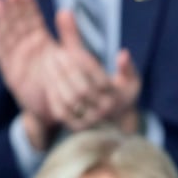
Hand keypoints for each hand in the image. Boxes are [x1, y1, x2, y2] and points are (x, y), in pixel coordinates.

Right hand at [0, 0, 59, 124]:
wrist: (60, 108)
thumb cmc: (66, 81)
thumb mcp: (71, 55)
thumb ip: (69, 34)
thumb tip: (66, 10)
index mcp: (40, 42)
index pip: (32, 18)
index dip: (27, 4)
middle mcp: (27, 48)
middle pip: (18, 23)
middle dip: (14, 7)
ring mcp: (18, 59)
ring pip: (8, 35)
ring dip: (3, 20)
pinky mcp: (12, 73)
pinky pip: (3, 56)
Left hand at [39, 9, 115, 130]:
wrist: (116, 119)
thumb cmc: (119, 92)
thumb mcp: (129, 78)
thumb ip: (126, 66)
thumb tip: (123, 54)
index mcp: (118, 98)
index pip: (99, 78)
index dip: (84, 62)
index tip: (71, 50)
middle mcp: (105, 111)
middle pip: (83, 90)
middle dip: (68, 70)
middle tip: (56, 54)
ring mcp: (91, 120)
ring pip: (70, 100)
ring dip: (57, 80)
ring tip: (49, 64)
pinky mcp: (77, 126)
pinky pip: (61, 111)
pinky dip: (53, 95)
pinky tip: (49, 81)